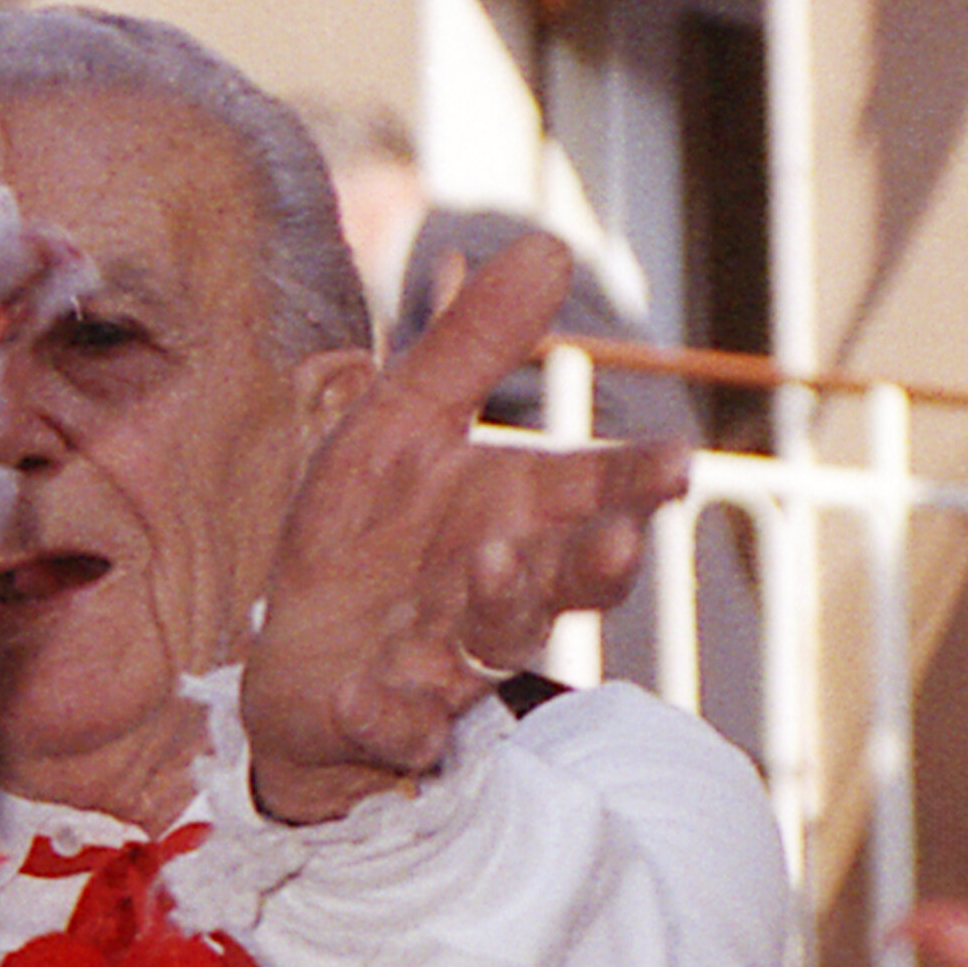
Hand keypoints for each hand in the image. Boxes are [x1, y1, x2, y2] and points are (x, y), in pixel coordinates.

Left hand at [239, 226, 685, 823]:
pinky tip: (375, 702)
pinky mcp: (384, 717)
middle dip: (594, 562)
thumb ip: (471, 345)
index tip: (677, 462)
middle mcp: (500, 588)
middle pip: (567, 578)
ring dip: (503, 607)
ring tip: (492, 564)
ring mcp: (446, 658)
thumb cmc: (367, 536)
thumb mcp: (401, 422)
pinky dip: (392, 717)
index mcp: (516, 513)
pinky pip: (398, 725)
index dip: (632, 482)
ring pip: (498, 640)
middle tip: (619, 542)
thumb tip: (552, 241)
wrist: (290, 659)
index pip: (593, 493)